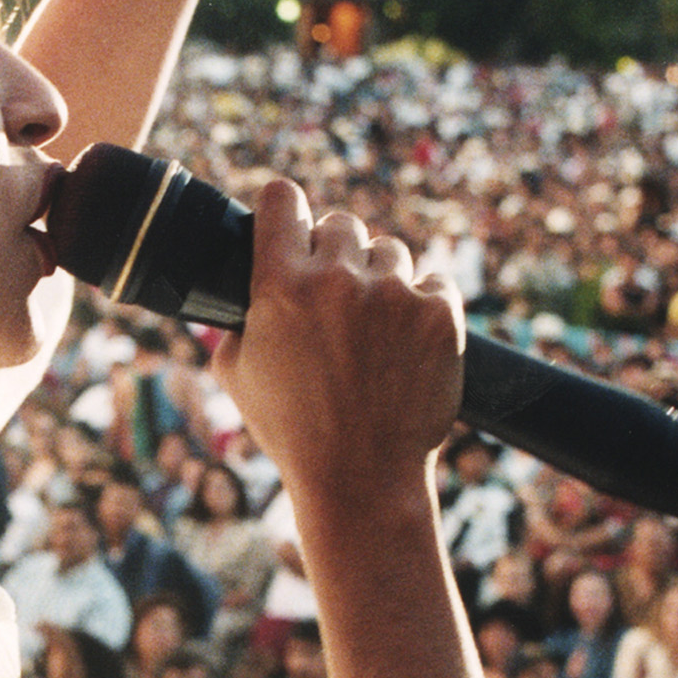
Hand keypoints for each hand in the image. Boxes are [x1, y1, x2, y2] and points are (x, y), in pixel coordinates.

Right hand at [211, 182, 460, 511]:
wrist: (361, 479)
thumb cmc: (292, 430)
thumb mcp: (237, 372)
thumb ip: (238, 317)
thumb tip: (245, 286)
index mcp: (280, 284)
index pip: (282, 198)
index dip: (286, 208)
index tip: (291, 221)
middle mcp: (337, 279)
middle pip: (341, 223)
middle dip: (338, 255)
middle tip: (337, 300)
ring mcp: (393, 294)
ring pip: (390, 251)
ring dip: (382, 281)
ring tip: (373, 332)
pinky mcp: (440, 313)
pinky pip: (434, 282)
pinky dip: (424, 307)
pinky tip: (407, 345)